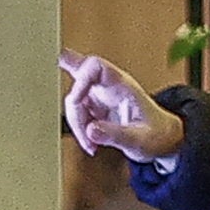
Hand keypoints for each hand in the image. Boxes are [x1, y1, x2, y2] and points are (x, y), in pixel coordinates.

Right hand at [60, 52, 184, 163]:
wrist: (162, 140)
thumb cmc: (157, 134)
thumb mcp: (139, 139)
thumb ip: (115, 135)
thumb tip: (91, 130)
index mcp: (122, 86)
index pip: (96, 67)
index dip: (81, 80)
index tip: (75, 101)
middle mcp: (109, 87)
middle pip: (80, 70)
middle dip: (66, 71)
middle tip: (46, 68)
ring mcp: (100, 97)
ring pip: (74, 100)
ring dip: (76, 123)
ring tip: (90, 143)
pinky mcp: (95, 109)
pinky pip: (77, 114)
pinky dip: (78, 129)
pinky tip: (90, 141)